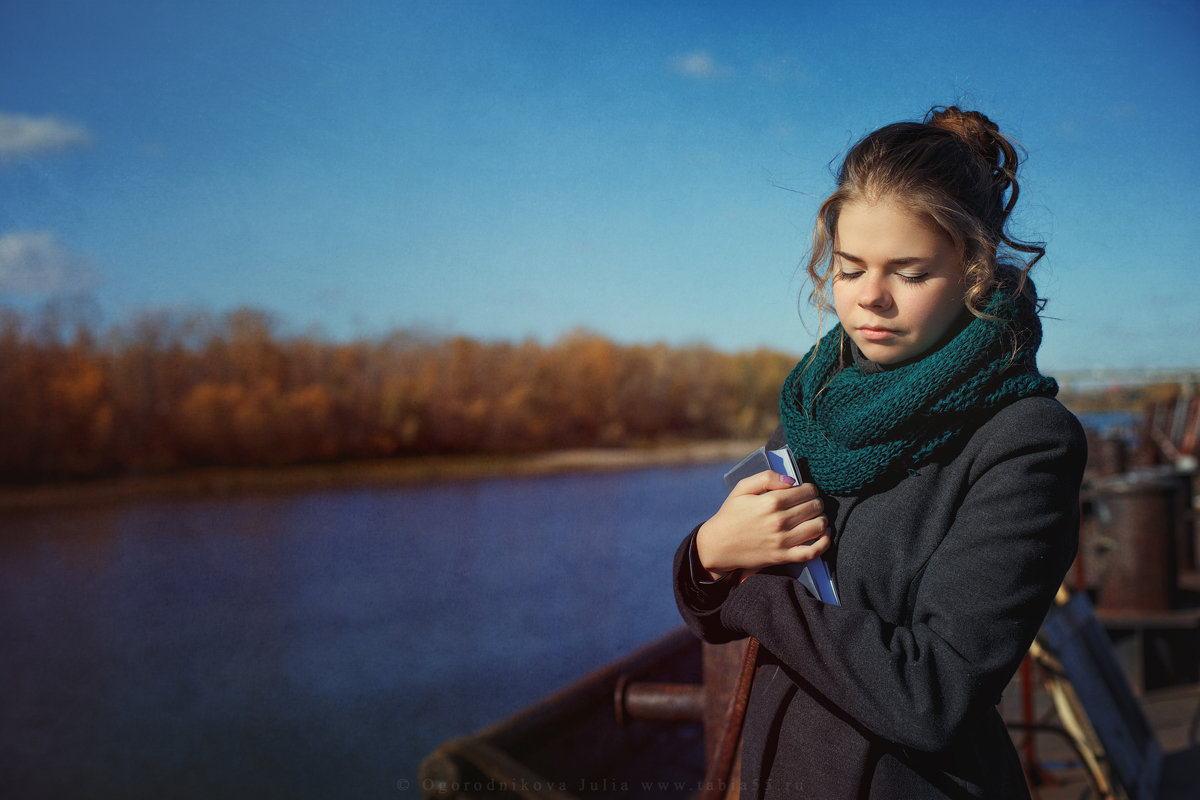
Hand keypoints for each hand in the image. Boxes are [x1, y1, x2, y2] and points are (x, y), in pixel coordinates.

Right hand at [695, 470, 829, 580]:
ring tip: (814, 517)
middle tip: (809, 503)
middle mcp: (780, 521)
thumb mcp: (742, 488)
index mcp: (771, 501)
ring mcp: (783, 541)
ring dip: (821, 519)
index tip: (805, 491)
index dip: (810, 488)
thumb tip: (791, 480)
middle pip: (815, 506)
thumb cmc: (731, 514)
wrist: (718, 545)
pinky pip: (813, 551)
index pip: (807, 491)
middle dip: (816, 502)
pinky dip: (824, 542)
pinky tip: (824, 534)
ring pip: (819, 526)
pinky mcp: (783, 557)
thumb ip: (767, 477)